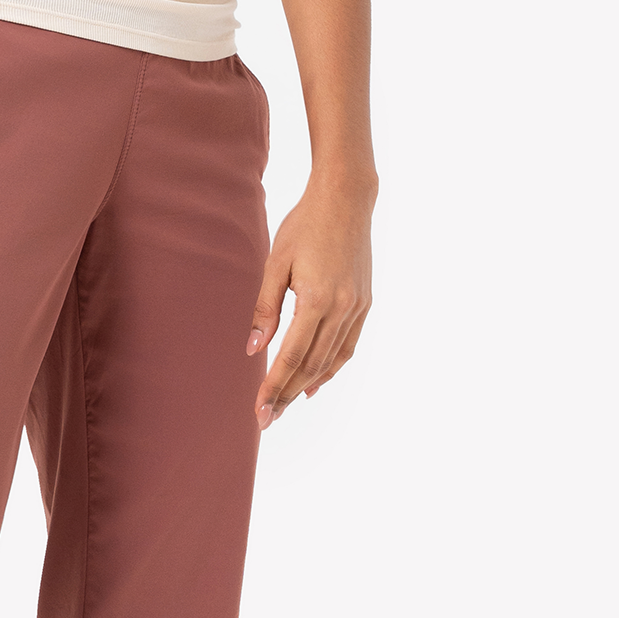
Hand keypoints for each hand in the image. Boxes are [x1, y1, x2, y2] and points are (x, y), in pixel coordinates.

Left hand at [246, 189, 371, 428]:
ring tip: (287, 405)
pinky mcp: (365, 303)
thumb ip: (265, 308)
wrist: (347, 199)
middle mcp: (342, 308)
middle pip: (312, 365)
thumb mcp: (276, 263)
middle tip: (267, 418)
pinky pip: (348, 346)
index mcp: (316, 299)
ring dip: (308, 385)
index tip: (260, 411)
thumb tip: (254, 349)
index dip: (274, 386)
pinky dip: (332, 368)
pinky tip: (316, 382)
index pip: (292, 356)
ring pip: (332, 360)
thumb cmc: (305, 225)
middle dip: (287, 394)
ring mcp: (358, 307)